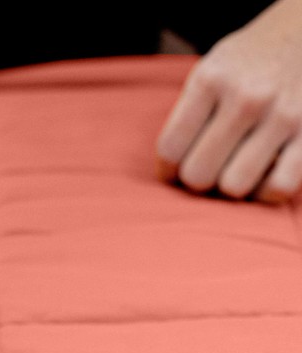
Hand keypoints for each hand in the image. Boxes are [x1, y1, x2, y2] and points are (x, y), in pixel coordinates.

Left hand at [156, 0, 301, 201]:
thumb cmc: (249, 62)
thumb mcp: (211, 71)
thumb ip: (189, 116)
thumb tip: (173, 173)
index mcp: (211, 80)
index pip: (169, 150)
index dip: (168, 170)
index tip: (176, 168)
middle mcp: (247, 97)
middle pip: (198, 176)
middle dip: (198, 179)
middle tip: (209, 167)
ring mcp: (283, 115)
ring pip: (234, 187)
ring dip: (231, 186)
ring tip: (235, 169)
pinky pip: (279, 188)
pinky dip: (266, 191)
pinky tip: (263, 175)